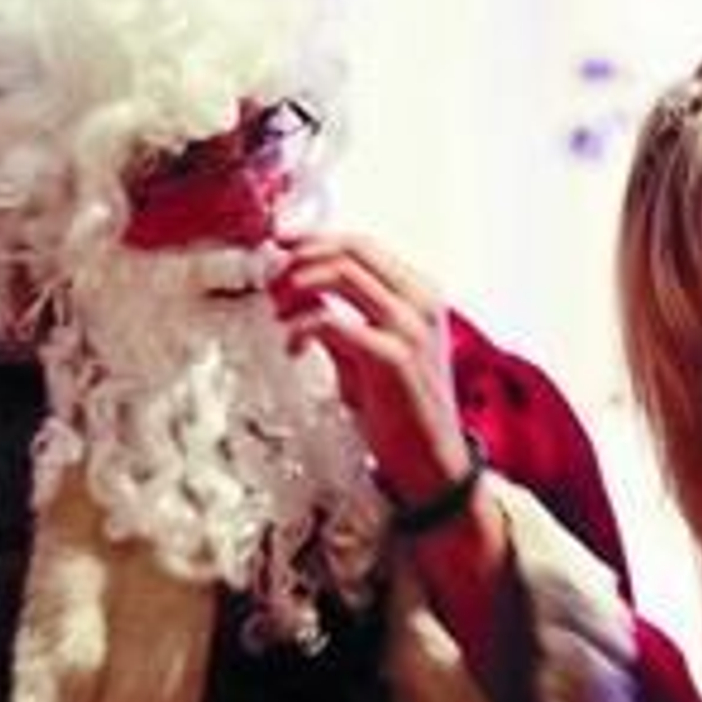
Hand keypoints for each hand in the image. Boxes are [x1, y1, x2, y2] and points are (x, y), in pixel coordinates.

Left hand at [266, 232, 471, 504]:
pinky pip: (331, 320)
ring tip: (279, 312)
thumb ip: (340, 316)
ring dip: (297, 285)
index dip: (313, 241)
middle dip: (300, 258)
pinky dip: (300, 327)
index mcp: (421, 293)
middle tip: (272, 282)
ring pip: (341, 272)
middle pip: (349, 249)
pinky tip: (292, 347)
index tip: (278, 250)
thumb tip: (295, 289)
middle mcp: (421, 302)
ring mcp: (410, 326)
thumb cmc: (400, 409)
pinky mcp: (393, 356)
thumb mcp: (368, 351)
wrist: (429, 460)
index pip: (361, 244)